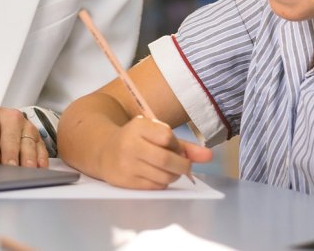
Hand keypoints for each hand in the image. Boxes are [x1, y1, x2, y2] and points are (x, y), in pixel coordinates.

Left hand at [0, 104, 47, 167]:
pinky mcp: (35, 134)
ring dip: (28, 156)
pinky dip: (41, 156)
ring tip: (27, 170)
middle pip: (11, 135)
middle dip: (11, 153)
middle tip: (10, 168)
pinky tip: (40, 166)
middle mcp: (8, 116)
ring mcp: (24, 124)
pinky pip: (40, 144)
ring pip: (28, 139)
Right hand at [95, 116, 209, 188]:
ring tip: (168, 170)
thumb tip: (209, 156)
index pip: (166, 136)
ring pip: (163, 176)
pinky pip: (155, 187)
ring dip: (173, 176)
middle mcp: (130, 145)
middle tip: (183, 166)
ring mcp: (127, 164)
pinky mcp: (126, 181)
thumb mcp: (155, 134)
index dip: (176, 144)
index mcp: (138, 127)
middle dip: (182, 165)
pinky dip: (162, 183)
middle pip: (167, 159)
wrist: (104, 151)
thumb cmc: (136, 141)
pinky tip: (156, 175)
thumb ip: (183, 145)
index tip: (173, 146)